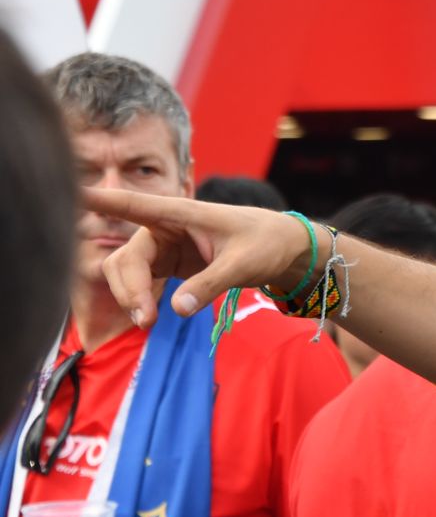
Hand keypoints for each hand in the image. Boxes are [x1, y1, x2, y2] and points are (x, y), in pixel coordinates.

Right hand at [82, 188, 312, 328]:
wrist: (283, 249)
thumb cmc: (265, 243)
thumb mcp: (243, 263)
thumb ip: (211, 284)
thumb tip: (177, 309)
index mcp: (180, 213)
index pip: (134, 205)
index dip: (102, 201)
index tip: (72, 193)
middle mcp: (163, 227)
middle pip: (125, 258)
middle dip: (128, 289)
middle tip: (146, 319)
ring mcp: (162, 247)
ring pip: (125, 272)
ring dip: (130, 297)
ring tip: (148, 322)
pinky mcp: (166, 264)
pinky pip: (138, 283)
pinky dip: (140, 300)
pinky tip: (151, 316)